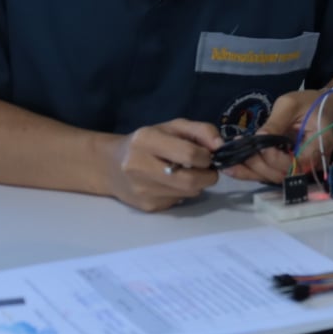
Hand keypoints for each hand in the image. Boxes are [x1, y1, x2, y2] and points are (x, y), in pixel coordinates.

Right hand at [103, 118, 221, 211]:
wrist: (111, 166)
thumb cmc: (148, 142)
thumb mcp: (173, 127)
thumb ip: (201, 131)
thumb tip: (221, 146)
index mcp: (146, 140)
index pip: (188, 154)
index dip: (206, 157)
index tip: (206, 155)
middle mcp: (139, 166)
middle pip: (190, 180)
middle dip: (207, 176)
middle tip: (206, 169)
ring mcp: (142, 190)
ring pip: (188, 193)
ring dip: (197, 184)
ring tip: (187, 173)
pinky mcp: (146, 206)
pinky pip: (178, 201)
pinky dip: (183, 193)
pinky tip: (172, 184)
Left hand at [223, 89, 332, 183]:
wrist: (323, 105)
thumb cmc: (309, 101)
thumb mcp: (291, 104)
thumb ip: (275, 123)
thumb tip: (258, 139)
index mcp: (320, 146)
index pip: (296, 163)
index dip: (275, 158)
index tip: (258, 144)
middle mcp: (312, 163)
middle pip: (283, 175)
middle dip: (258, 165)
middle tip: (238, 153)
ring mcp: (301, 167)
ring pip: (275, 177)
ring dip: (251, 172)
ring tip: (229, 162)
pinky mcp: (290, 166)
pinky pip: (272, 172)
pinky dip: (253, 171)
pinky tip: (234, 166)